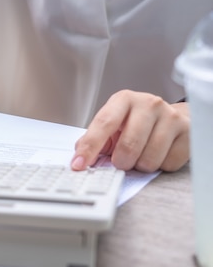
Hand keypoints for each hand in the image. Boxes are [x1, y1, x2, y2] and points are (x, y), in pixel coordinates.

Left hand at [71, 90, 189, 171]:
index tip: (78, 164)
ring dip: (141, 165)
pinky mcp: (188, 132)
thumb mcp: (113, 124)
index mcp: (124, 100)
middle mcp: (148, 104)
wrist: (172, 117)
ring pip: (149, 159)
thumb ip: (95, 139)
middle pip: (128, 146)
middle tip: (121, 161)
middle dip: (120, 162)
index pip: (104, 123)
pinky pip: (168, 164)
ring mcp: (171, 116)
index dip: (90, 146)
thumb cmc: (136, 122)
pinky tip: (159, 153)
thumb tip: (79, 157)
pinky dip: (160, 166)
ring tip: (141, 154)